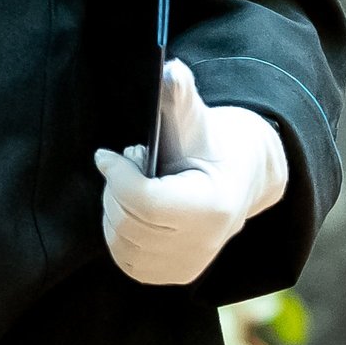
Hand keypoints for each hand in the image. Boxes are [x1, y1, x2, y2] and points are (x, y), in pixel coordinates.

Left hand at [94, 59, 288, 285]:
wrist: (239, 178)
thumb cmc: (208, 142)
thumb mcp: (195, 116)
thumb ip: (179, 94)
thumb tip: (168, 68)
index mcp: (211, 206)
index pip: (143, 201)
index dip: (117, 175)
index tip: (106, 154)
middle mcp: (202, 244)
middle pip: (127, 222)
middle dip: (118, 188)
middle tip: (130, 164)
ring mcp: (188, 266)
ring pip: (121, 242)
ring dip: (116, 209)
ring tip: (135, 186)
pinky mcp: (175, 276)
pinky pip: (126, 260)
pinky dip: (119, 232)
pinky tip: (134, 209)